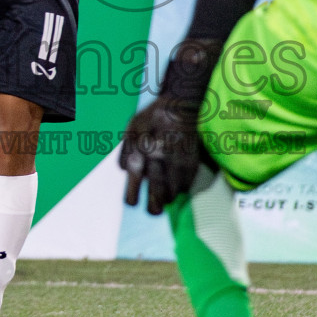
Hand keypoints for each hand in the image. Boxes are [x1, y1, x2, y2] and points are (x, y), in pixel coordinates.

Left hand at [121, 95, 203, 215]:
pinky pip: (187, 184)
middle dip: (153, 206)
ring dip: (168, 198)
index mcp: (141, 150)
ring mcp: (177, 161)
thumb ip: (126, 151)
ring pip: (173, 191)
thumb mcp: (131, 128)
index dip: (132, 196)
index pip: (133, 180)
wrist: (180, 105)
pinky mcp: (191, 161)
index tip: (132, 203)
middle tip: (153, 212)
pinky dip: (182, 189)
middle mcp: (158, 158)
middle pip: (156, 191)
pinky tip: (179, 188)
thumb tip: (124, 171)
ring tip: (166, 199)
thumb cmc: (152, 117)